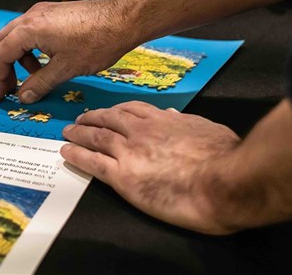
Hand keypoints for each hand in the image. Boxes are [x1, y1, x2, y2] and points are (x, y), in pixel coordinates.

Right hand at [0, 0, 132, 102]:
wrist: (124, 20)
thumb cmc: (97, 41)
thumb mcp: (65, 69)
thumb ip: (40, 84)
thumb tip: (23, 96)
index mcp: (30, 28)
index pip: (1, 54)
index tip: (1, 95)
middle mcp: (32, 15)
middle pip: (4, 41)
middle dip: (4, 66)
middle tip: (10, 87)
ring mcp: (43, 11)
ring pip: (17, 34)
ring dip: (19, 56)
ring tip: (33, 76)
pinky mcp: (55, 12)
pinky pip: (32, 29)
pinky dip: (31, 47)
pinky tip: (46, 61)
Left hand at [61, 102, 240, 234]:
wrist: (223, 182)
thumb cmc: (225, 159)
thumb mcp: (209, 130)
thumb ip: (188, 124)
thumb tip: (174, 116)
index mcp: (164, 121)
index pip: (133, 110)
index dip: (116, 111)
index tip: (108, 112)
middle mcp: (142, 131)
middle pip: (109, 119)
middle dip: (92, 119)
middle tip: (79, 120)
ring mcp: (129, 152)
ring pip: (96, 137)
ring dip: (79, 134)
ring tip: (67, 133)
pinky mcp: (122, 176)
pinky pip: (92, 162)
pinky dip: (76, 155)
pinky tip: (66, 152)